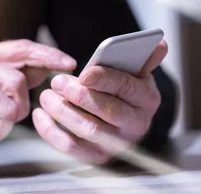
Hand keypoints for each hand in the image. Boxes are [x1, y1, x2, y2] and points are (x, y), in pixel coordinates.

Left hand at [33, 40, 167, 162]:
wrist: (122, 121)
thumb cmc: (125, 91)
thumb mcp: (137, 73)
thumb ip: (144, 58)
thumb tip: (160, 44)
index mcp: (147, 100)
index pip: (127, 88)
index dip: (105, 79)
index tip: (84, 72)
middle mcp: (136, 125)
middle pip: (108, 111)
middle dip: (80, 96)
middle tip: (57, 82)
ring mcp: (117, 144)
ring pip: (88, 130)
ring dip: (63, 112)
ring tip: (46, 95)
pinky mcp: (97, 157)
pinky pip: (71, 147)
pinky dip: (51, 132)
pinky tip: (40, 114)